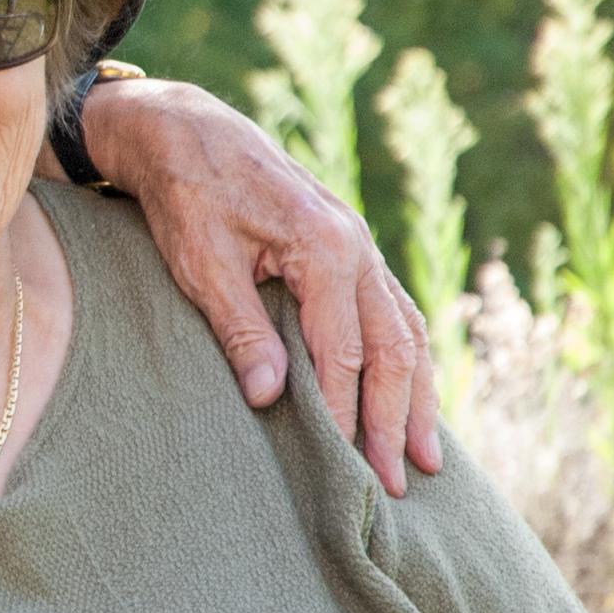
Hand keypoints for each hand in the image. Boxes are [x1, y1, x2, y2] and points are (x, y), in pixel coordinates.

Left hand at [75, 78, 441, 493]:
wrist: (187, 130)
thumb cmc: (187, 195)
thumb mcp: (202, 264)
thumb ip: (240, 329)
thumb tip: (268, 398)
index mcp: (324, 249)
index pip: (345, 354)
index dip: (345, 416)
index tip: (347, 470)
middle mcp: (356, 247)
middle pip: (392, 349)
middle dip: (397, 420)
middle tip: (399, 482)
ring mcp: (359, 246)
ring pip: (405, 331)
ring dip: (416, 396)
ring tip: (426, 457)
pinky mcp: (349, 249)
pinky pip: (392, 313)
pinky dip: (405, 360)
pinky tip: (408, 397)